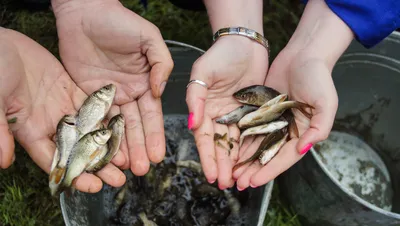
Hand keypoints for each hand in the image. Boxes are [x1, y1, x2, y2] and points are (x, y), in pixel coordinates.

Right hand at [0, 28, 125, 191]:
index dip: (73, 175)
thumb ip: (1, 129)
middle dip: (98, 165)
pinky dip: (107, 116)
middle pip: (78, 150)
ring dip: (107, 144)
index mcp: (30, 130)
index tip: (94, 186)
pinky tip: (123, 125)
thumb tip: (3, 161)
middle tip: (120, 178)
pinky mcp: (71, 91)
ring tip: (127, 157)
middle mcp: (50, 123)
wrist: (1, 44)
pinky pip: (93, 106)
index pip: (55, 160)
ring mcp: (62, 108)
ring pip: (89, 130)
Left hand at [51, 0, 173, 175]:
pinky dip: (98, 135)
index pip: (152, 115)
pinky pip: (93, 119)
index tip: (159, 154)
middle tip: (143, 170)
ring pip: (115, 127)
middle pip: (134, 126)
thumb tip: (160, 92)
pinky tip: (103, 152)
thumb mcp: (150, 39)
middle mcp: (128, 94)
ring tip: (126, 168)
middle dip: (140, 148)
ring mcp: (107, 97)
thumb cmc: (120, 21)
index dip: (155, 135)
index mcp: (145, 83)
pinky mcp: (86, 95)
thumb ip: (162, 64)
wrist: (85, 13)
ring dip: (121, 148)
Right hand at [186, 35, 268, 188]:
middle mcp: (217, 115)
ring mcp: (234, 115)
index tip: (212, 175)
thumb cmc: (220, 55)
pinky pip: (250, 133)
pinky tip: (251, 161)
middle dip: (222, 165)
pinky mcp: (250, 112)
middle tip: (227, 184)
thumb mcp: (202, 73)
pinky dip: (250, 147)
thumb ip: (195, 98)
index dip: (207, 157)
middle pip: (219, 144)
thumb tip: (193, 125)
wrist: (245, 43)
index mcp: (202, 108)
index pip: (204, 137)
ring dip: (235, 161)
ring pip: (234, 143)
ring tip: (238, 179)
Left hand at [232, 49, 336, 188]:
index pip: (283, 157)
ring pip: (256, 144)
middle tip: (237, 183)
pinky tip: (230, 149)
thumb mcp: (326, 103)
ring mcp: (273, 120)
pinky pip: (249, 127)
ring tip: (231, 172)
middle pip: (268, 154)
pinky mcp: (262, 110)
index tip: (254, 182)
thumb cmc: (318, 78)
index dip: (269, 171)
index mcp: (302, 133)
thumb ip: (319, 128)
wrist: (304, 55)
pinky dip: (241, 139)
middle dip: (253, 170)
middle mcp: (286, 130)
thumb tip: (304, 148)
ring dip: (244, 159)